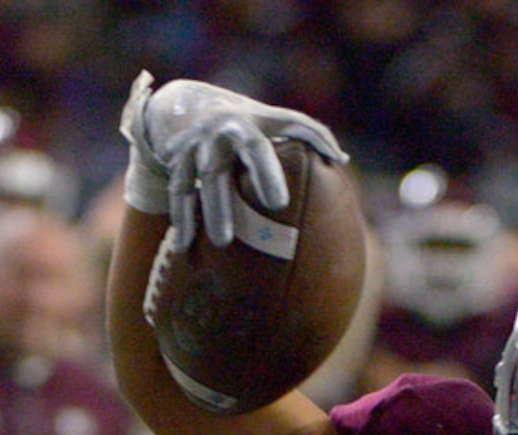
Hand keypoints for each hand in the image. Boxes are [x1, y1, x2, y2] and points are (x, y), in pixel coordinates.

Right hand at [121, 69, 347, 249]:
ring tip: (195, 248)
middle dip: (218, 206)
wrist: (200, 105)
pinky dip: (179, 218)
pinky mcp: (176, 162)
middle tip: (225, 242)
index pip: (256, 149)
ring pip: (187, 183)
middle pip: (214, 172)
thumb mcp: (281, 120)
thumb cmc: (255, 122)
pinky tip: (182, 247)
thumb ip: (313, 134)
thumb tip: (342, 158)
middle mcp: (214, 135)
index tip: (277, 204)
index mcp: (246, 126)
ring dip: (190, 216)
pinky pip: (175, 192)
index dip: (265, 174)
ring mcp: (192, 149)